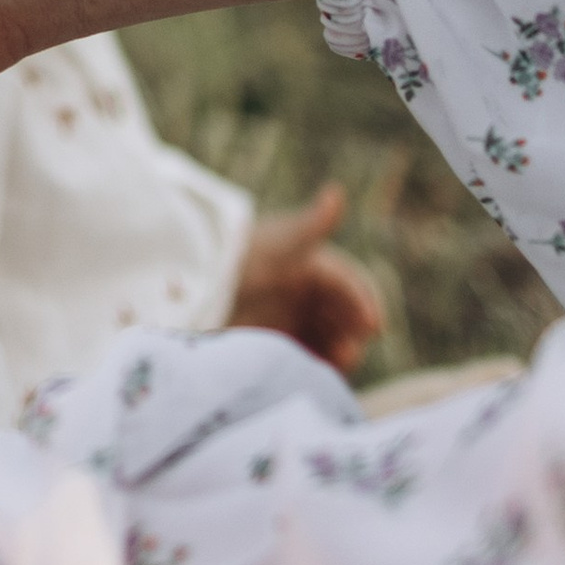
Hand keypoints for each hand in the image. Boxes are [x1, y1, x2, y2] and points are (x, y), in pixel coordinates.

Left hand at [228, 184, 384, 375]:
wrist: (190, 283)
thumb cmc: (238, 254)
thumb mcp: (276, 241)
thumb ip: (310, 224)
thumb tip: (336, 191)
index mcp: (310, 263)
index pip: (349, 283)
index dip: (364, 302)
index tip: (374, 326)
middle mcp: (303, 290)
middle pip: (342, 313)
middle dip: (353, 331)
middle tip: (352, 349)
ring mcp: (288, 316)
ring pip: (327, 336)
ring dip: (338, 349)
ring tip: (338, 362)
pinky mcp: (272, 340)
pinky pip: (305, 355)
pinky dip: (316, 363)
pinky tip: (317, 373)